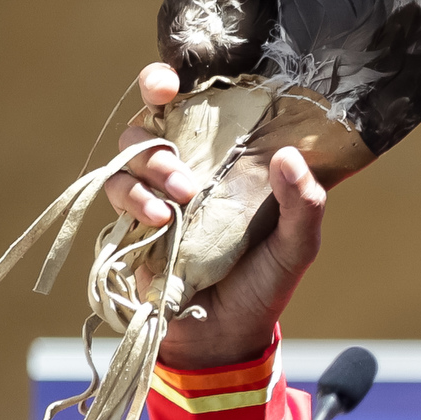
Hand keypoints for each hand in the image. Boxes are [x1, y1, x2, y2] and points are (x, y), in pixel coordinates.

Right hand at [102, 63, 326, 369]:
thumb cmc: (265, 284)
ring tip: (179, 196)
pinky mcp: (131, 223)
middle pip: (151, 120)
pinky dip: (134, 199)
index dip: (172, 82)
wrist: (224, 338)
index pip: (196, 104)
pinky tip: (160, 219)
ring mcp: (155, 193)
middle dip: (154, 121)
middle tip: (179, 155)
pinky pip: (117, 193)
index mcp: (227, 158)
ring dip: (150, 167)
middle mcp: (187, 166)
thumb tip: (289, 156)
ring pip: (130, 155)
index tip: (169, 81)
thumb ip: (303, 205)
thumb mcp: (298, 246)